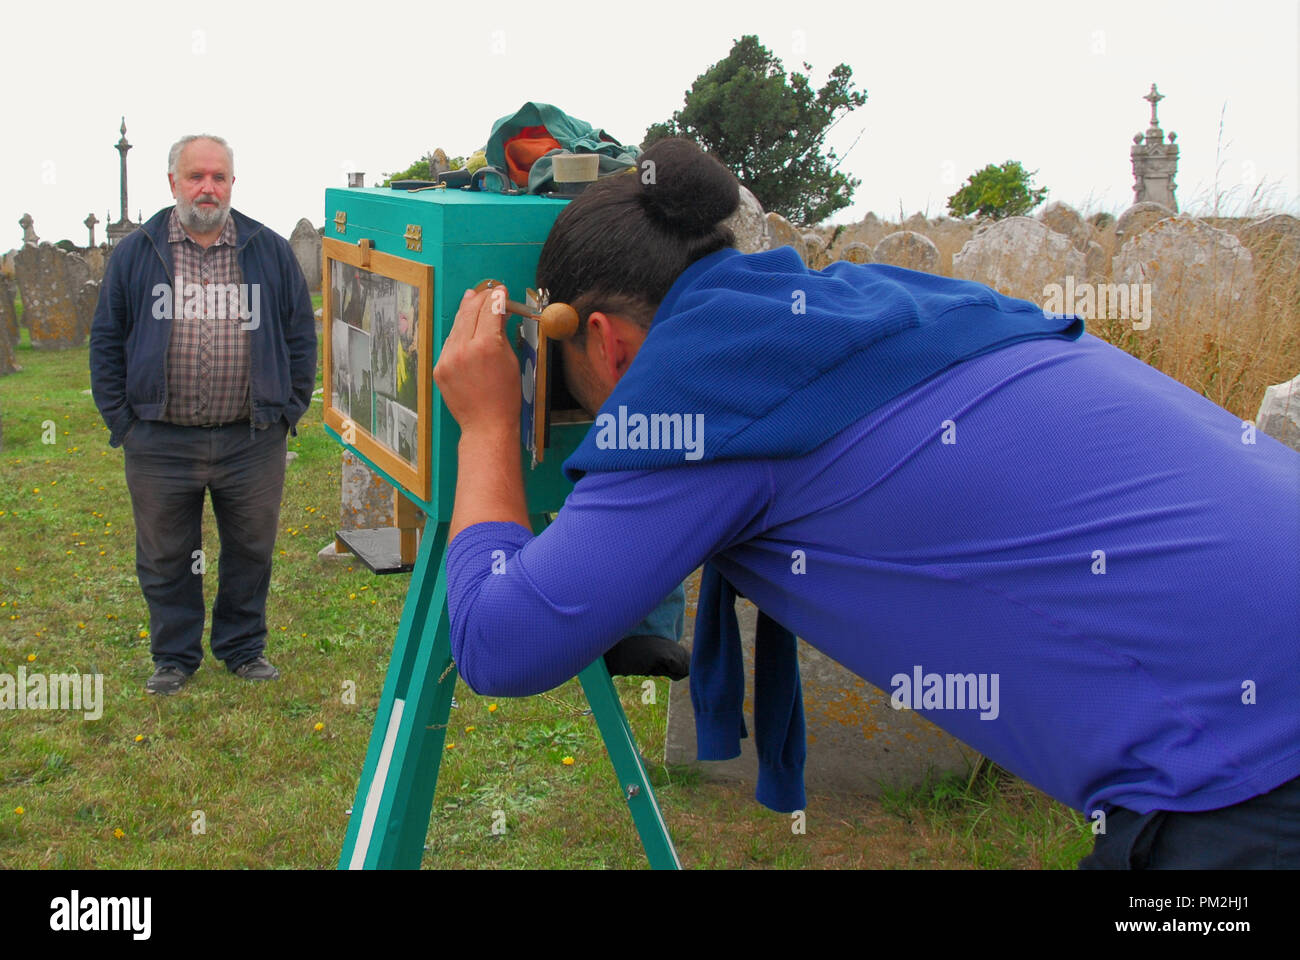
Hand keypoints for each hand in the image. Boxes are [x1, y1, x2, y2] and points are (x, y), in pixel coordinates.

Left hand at [434, 286, 520, 437]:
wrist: (486, 425)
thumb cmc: (505, 398)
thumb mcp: (512, 360)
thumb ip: (502, 333)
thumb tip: (498, 314)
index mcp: (486, 346)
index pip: (490, 309)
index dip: (497, 298)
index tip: (501, 292)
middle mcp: (463, 349)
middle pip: (470, 311)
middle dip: (480, 299)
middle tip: (487, 292)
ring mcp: (448, 358)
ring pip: (456, 325)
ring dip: (466, 312)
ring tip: (471, 301)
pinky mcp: (439, 367)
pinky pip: (449, 342)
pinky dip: (457, 332)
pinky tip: (463, 327)